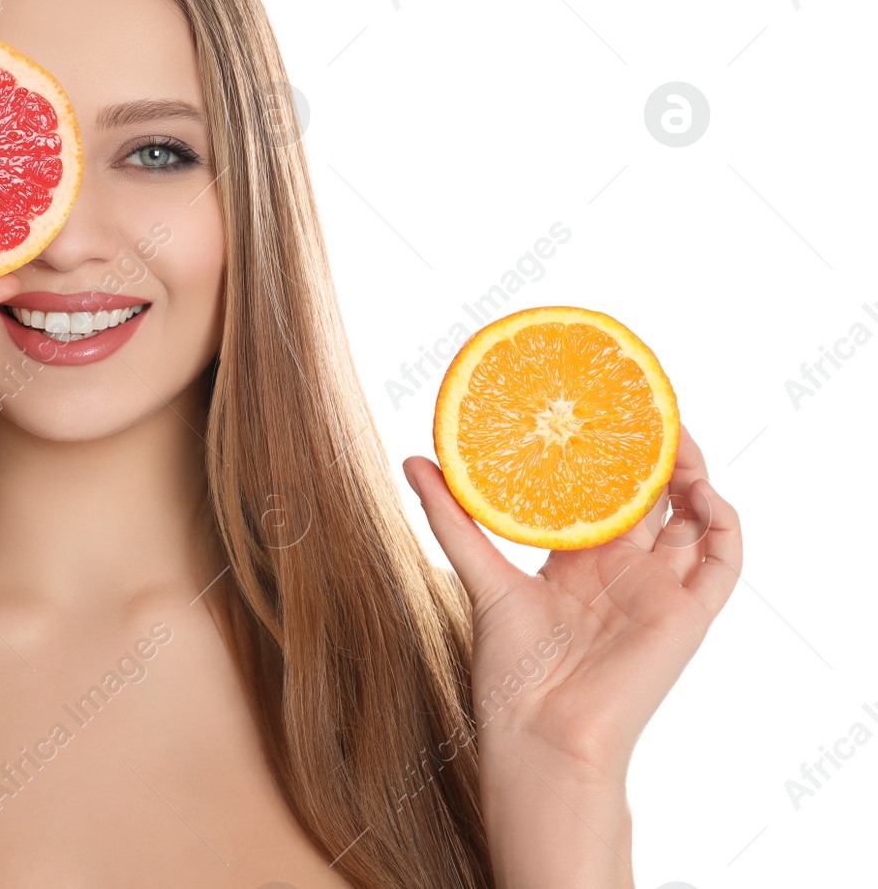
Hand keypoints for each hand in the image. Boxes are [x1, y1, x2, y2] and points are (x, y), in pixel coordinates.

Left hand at [402, 423, 742, 780]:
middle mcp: (621, 570)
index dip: (606, 453)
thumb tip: (413, 460)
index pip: (601, 493)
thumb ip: (450, 519)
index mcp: (576, 561)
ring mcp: (657, 590)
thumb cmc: (509, 670)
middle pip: (652, 498)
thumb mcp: (479, 577)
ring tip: (676, 436)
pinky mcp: (686, 615)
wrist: (540, 733)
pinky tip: (701, 491)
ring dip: (694, 475)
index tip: (598, 405)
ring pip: (693, 519)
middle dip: (653, 453)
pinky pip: (724, 563)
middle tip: (643, 407)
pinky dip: (723, 523)